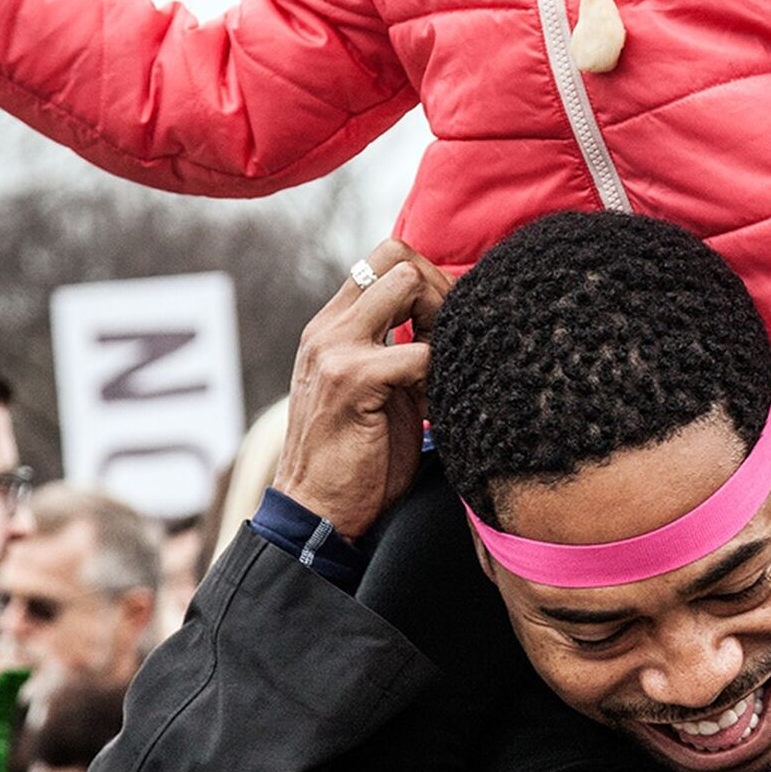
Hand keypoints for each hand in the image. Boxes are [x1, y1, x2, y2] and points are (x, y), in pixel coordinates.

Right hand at [275, 241, 452, 541]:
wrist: (315, 514)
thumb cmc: (354, 458)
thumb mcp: (372, 388)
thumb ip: (395, 348)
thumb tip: (452, 319)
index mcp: (332, 326)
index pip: (384, 259)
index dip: (427, 280)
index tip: (446, 327)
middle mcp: (329, 327)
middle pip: (399, 258)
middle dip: (440, 291)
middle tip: (454, 344)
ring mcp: (337, 349)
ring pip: (409, 284)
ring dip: (442, 323)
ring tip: (445, 371)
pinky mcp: (353, 379)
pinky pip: (421, 351)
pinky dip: (442, 376)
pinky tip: (440, 408)